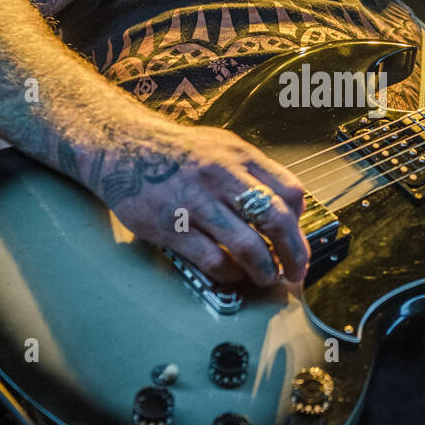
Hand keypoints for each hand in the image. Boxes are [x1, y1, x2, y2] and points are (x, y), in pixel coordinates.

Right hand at [85, 119, 309, 287]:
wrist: (123, 149)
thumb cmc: (178, 153)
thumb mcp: (222, 147)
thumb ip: (255, 174)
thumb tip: (290, 210)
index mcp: (239, 156)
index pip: (289, 191)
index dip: (301, 223)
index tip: (300, 242)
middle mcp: (221, 176)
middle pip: (275, 220)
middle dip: (293, 253)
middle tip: (295, 271)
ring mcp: (196, 202)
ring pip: (246, 245)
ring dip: (264, 269)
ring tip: (267, 277)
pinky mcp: (171, 226)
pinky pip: (211, 259)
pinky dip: (229, 273)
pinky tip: (233, 274)